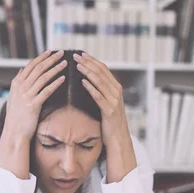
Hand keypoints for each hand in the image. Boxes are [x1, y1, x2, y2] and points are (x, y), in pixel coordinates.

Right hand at [3, 50, 66, 140]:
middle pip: (38, 69)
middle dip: (50, 59)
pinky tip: (63, 79)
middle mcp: (20, 88)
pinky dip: (55, 83)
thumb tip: (21, 69)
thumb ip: (17, 82)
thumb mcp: (13, 97)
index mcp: (16, 84)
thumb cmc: (15, 116)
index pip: (30, 66)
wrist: (14, 132)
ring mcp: (26, 96)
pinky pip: (46, 91)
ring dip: (55, 69)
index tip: (50, 52)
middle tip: (61, 53)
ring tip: (65, 63)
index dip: (41, 58)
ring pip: (43, 77)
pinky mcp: (33, 105)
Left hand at [74, 52, 135, 182]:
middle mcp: (116, 91)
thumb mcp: (105, 103)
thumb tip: (87, 80)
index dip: (92, 60)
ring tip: (77, 65)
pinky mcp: (109, 110)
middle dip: (88, 62)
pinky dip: (91, 87)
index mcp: (115, 87)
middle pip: (101, 72)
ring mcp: (114, 100)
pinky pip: (99, 96)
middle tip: (75, 55)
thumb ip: (99, 91)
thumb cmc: (109, 121)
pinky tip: (82, 81)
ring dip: (88, 72)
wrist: (118, 138)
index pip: (103, 69)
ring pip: (100, 82)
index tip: (81, 54)